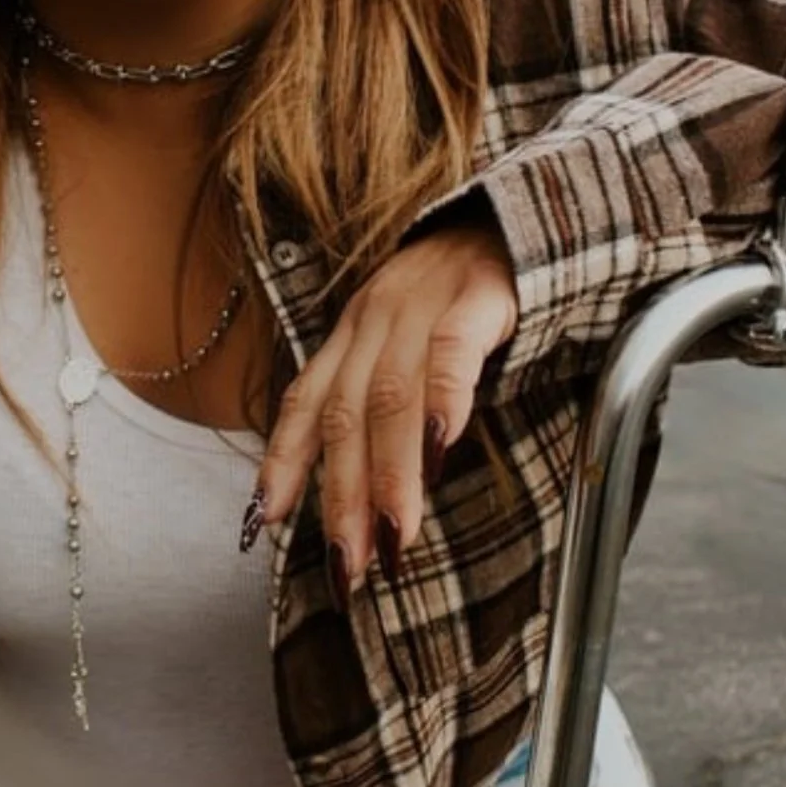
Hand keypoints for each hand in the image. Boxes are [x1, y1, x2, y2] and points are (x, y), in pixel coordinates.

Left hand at [244, 218, 518, 602]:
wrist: (518, 220)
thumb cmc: (459, 297)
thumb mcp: (403, 342)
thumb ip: (379, 401)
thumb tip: (359, 487)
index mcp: (351, 334)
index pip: (305, 403)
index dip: (283, 462)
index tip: (267, 521)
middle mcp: (373, 320)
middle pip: (346, 418)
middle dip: (341, 498)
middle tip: (348, 567)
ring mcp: (420, 307)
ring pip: (391, 399)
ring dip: (389, 476)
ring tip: (393, 537)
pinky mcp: (474, 301)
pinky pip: (450, 356)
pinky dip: (441, 403)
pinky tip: (440, 449)